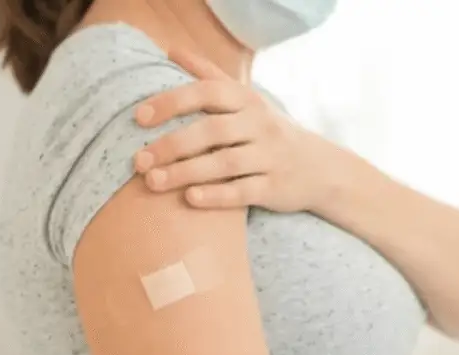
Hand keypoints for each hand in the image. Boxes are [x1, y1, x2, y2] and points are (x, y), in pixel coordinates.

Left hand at [132, 49, 343, 212]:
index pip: (207, 93)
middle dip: (172, 145)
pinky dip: (216, 196)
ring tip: (153, 182)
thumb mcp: (246, 99)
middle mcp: (259, 125)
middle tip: (139, 161)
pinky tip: (189, 199)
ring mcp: (269, 157)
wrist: (320, 168)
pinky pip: (243, 192)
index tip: (139, 117)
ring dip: (186, 173)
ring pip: (224, 164)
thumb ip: (209, 75)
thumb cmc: (269, 131)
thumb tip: (170, 50)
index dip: (172, 102)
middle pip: (212, 131)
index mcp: (247, 100)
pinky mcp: (275, 188)